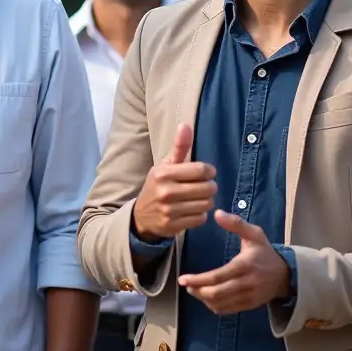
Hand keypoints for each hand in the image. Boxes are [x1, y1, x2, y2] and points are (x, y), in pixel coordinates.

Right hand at [132, 123, 216, 241]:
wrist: (141, 216)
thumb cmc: (158, 185)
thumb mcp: (165, 165)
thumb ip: (179, 146)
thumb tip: (185, 124)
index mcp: (164, 173)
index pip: (201, 170)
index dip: (209, 171)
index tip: (207, 173)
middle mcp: (166, 191)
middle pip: (207, 188)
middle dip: (210, 187)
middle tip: (204, 187)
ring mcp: (169, 210)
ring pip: (206, 204)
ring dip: (206, 201)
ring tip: (198, 198)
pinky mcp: (174, 225)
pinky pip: (201, 218)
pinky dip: (200, 214)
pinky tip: (192, 210)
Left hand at [177, 210, 291, 314]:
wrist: (285, 275)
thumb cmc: (265, 252)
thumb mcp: (254, 234)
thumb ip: (236, 223)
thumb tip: (217, 213)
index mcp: (244, 266)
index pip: (217, 277)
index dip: (198, 280)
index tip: (183, 279)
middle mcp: (246, 284)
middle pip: (216, 293)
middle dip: (197, 290)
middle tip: (185, 284)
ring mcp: (248, 297)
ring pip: (220, 304)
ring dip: (203, 299)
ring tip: (193, 289)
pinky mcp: (248, 306)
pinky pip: (227, 310)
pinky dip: (213, 306)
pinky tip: (206, 297)